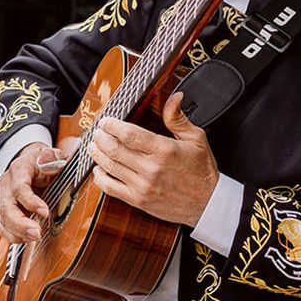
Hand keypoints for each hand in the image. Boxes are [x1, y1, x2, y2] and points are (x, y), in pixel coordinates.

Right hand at [0, 141, 67, 242]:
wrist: (31, 163)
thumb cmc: (43, 161)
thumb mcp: (51, 154)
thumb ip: (53, 157)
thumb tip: (50, 160)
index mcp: (19, 169)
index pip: (19, 188)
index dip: (31, 202)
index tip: (45, 212)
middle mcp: (7, 185)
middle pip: (6, 208)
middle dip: (20, 224)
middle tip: (37, 234)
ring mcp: (4, 199)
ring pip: (3, 220)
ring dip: (18, 233)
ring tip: (36, 238)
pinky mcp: (6, 211)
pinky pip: (4, 227)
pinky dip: (14, 236)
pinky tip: (28, 239)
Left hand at [86, 92, 218, 226]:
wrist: (207, 203)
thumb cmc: (202, 171)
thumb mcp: (196, 139)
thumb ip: (178, 118)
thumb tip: (173, 97)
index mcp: (164, 150)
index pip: (129, 134)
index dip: (112, 125)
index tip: (107, 120)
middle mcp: (151, 168)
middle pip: (114, 149)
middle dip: (101, 137)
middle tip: (97, 131)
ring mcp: (143, 186)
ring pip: (110, 167)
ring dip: (97, 154)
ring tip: (93, 145)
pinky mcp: (139, 200)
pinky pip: (111, 189)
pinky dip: (100, 178)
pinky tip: (98, 169)